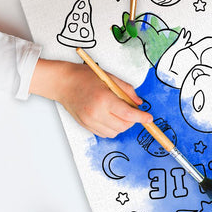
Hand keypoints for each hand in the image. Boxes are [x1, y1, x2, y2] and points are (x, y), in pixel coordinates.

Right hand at [31, 60, 152, 137]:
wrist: (63, 83)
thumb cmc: (84, 77)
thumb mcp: (109, 78)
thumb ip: (126, 90)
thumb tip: (139, 103)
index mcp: (104, 99)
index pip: (128, 114)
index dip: (141, 117)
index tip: (148, 117)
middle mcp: (96, 113)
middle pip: (123, 126)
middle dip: (132, 120)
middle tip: (132, 110)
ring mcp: (90, 121)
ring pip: (115, 132)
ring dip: (122, 125)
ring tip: (119, 112)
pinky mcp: (86, 126)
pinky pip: (105, 133)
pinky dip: (112, 128)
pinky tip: (110, 117)